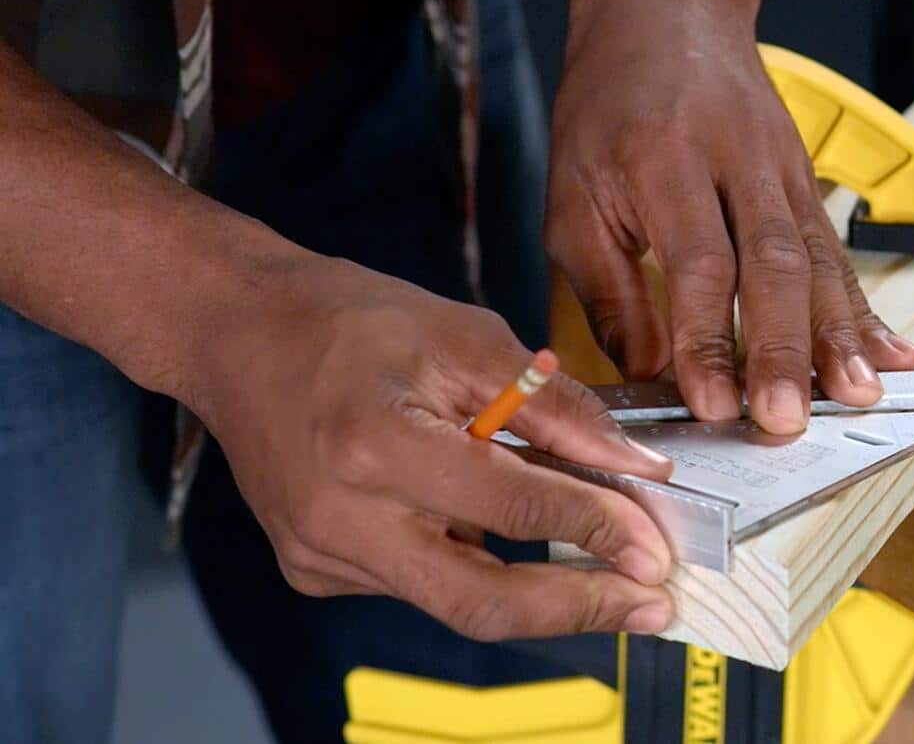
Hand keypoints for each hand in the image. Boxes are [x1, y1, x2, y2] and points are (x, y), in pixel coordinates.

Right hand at [189, 254, 676, 638]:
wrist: (237, 334)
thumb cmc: (349, 321)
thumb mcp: (467, 336)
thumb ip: (556, 408)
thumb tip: (635, 467)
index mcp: (376, 446)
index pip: (515, 511)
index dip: (599, 531)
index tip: (659, 546)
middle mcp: (341, 518)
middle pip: (482, 604)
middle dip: (582, 610)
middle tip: (653, 605)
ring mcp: (321, 554)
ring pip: (454, 601)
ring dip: (541, 595)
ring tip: (611, 578)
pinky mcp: (316, 569)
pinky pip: (419, 584)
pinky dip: (481, 568)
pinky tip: (520, 548)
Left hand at [546, 0, 913, 435]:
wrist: (667, 13)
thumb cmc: (607, 112)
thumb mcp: (573, 196)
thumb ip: (610, 291)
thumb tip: (649, 378)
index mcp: (663, 159)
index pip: (697, 260)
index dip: (708, 336)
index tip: (714, 404)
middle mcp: (736, 160)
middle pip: (772, 262)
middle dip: (784, 348)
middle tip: (789, 420)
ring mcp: (782, 167)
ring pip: (819, 258)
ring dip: (840, 335)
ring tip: (859, 396)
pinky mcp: (807, 181)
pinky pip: (838, 251)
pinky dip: (864, 309)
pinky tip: (894, 354)